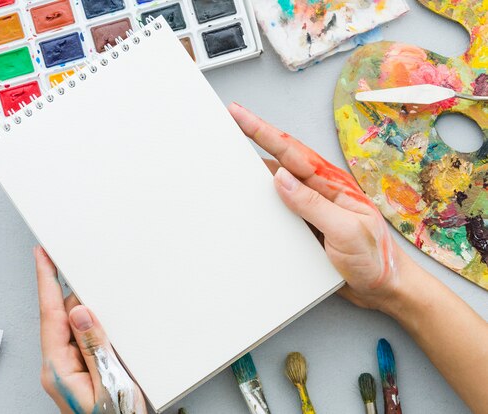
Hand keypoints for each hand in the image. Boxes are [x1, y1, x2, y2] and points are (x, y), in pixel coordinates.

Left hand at [34, 246, 146, 413]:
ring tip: (109, 313)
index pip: (49, 314)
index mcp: (58, 368)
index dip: (45, 280)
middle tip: (89, 273)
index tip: (42, 254)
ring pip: (76, 328)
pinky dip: (96, 329)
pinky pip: (84, 340)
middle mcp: (58, 366)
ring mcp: (68, 369)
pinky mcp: (80, 371)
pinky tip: (110, 329)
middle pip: (64, 317)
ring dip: (91, 315)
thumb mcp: (110, 383)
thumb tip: (79, 311)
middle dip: (77, 296)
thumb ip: (94, 346)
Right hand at [228, 103, 412, 311]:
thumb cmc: (374, 259)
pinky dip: (262, 196)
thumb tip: (281, 178)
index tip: (241, 114)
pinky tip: (251, 196)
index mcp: (332, 185)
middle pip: (282, 158)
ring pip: (278, 180)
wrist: (384, 287)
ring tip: (234, 153)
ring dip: (256, 166)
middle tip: (233, 119)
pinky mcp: (305, 224)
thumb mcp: (346, 230)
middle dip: (256, 136)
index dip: (263, 131)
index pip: (291, 153)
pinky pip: (278, 205)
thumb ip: (313, 204)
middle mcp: (320, 191)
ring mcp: (312, 207)